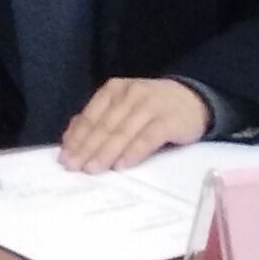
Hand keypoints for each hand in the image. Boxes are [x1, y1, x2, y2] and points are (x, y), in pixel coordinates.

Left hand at [56, 77, 207, 171]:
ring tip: (92, 169)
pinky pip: (148, 138)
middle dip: (86, 148)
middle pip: (104, 125)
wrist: (194, 100)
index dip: (76, 138)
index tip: (64, 157)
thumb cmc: (152, 108)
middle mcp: (130, 94)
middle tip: (73, 167)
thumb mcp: (123, 106)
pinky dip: (133, 152)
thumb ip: (98, 118)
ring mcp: (150, 106)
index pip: (90, 116)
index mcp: (114, 90)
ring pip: (123, 132)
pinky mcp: (169, 120)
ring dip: (105, 152)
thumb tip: (70, 137)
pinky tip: (121, 165)